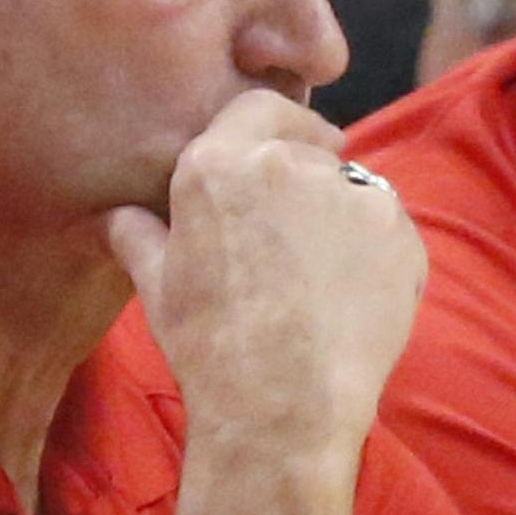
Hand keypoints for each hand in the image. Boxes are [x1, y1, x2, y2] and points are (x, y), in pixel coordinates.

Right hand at [104, 91, 426, 448]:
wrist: (285, 406)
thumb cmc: (211, 348)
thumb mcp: (158, 287)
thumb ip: (139, 235)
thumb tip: (114, 218)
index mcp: (221, 164)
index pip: (258, 108)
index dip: (273, 128)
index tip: (287, 151)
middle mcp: (291, 165)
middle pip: (309, 153)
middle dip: (304, 187)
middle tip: (293, 246)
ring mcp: (355, 196)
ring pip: (353, 191)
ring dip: (341, 220)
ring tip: (322, 284)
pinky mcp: (402, 234)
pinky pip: (389, 231)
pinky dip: (376, 256)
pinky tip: (353, 301)